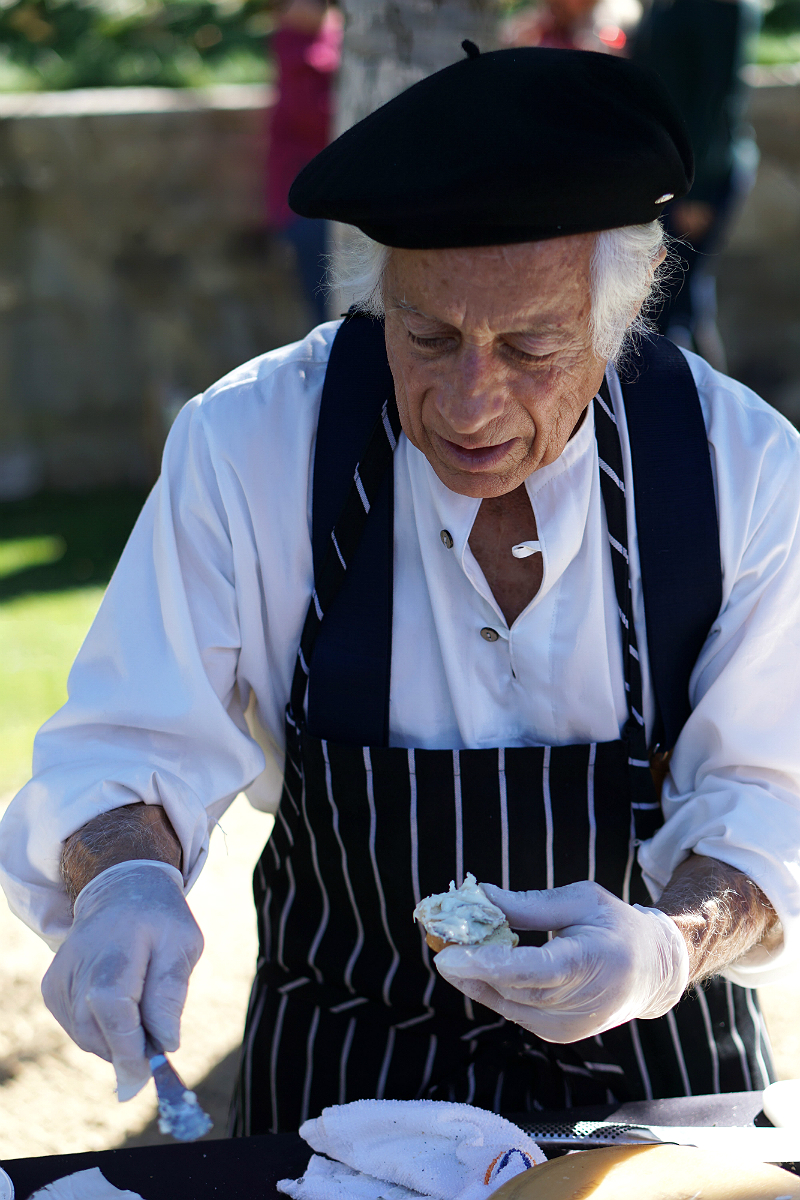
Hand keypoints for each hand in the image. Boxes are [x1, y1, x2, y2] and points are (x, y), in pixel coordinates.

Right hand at [42, 861, 202, 1099]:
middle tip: (155, 1042)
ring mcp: (60, 978)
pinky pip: (78, 1029)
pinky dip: (102, 1030)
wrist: (120, 891)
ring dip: (116, 1039)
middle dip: (128, 1048)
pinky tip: (119, 1003)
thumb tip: (166, 1043)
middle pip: (96, 1031)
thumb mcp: (182, 944)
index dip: (128, 1047)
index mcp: (115, 949)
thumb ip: (171, 993)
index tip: (148, 1070)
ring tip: (140, 1008)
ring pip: (87, 1036)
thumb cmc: (158, 920)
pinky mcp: (52, 989)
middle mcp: (77, 965)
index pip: (112, 1009)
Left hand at [434, 880, 688, 1042]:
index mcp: (592, 962)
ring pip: (505, 1002)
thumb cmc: (614, 925)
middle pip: (512, 988)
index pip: (533, 970)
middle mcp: (580, 1004)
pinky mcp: (556, 1034)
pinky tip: (472, 964)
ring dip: (471, 976)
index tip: (447, 955)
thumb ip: (528, 905)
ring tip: (446, 946)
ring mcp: (568, 1026)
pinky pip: (512, 1009)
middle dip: (468, 964)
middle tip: (435, 936)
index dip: (487, 964)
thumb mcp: (579, 900)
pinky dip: (489, 987)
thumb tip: (477, 896)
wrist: (652, 972)